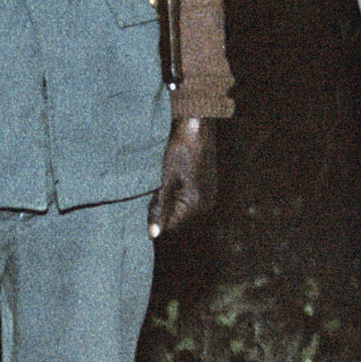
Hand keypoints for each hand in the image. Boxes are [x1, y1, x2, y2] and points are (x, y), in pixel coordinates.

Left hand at [149, 117, 218, 237]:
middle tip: (157, 185)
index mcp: (197, 204)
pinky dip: (179, 191)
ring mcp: (209, 194)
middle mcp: (207, 203)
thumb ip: (160, 209)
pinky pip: (189, 198)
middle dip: (164, 207)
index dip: (156, 214)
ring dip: (171, 198)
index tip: (150, 196)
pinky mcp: (208, 185)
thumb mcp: (164, 180)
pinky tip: (175, 175)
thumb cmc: (180, 151)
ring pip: (182, 207)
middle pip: (177, 217)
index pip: (170, 225)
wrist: (197, 126)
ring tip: (166, 178)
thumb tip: (153, 235)